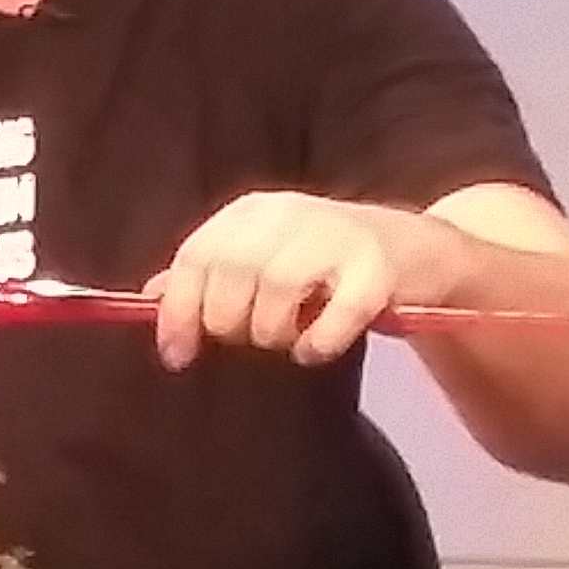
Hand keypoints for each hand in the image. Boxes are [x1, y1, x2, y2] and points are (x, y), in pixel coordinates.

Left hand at [149, 194, 411, 373]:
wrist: (418, 251)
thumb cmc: (326, 265)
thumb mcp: (262, 257)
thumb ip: (209, 274)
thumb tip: (150, 297)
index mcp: (252, 211)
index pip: (196, 257)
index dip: (179, 313)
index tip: (177, 357)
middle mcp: (290, 214)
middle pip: (231, 280)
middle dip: (232, 326)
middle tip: (256, 337)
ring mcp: (337, 237)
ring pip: (275, 297)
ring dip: (274, 335)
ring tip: (290, 337)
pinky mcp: (377, 269)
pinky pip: (332, 321)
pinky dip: (316, 344)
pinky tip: (316, 348)